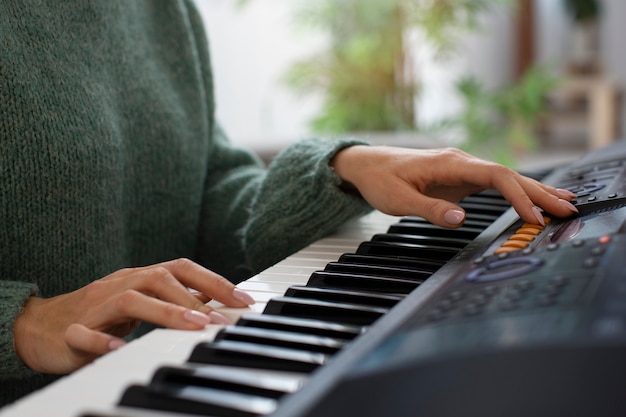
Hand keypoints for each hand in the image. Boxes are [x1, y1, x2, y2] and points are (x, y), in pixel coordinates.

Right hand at [13, 258, 254, 373]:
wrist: (41, 326)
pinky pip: (82, 333)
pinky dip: (101, 340)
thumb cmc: (101, 315)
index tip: (243, 301)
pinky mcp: (69, 332)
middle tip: (222, 320)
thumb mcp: (142, 304)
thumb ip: (175, 302)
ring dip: (165, 312)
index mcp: (139, 277)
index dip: (214, 281)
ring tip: (194, 327)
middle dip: (196, 297)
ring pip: (128, 300)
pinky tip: (120, 349)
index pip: (181, 268)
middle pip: (159, 278)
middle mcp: (120, 285)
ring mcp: (94, 307)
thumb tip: (218, 306)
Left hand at [331, 146, 578, 227]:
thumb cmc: (380, 180)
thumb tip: (460, 219)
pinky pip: (494, 183)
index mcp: (449, 162)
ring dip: (533, 190)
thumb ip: (430, 209)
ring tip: (564, 202)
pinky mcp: (460, 177)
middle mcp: (461, 161)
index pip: (495, 175)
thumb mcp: (398, 200)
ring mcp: (463, 168)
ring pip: (506, 177)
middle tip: (568, 208)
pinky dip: (516, 191)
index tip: (533, 215)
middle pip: (508, 174)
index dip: (518, 195)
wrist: (368, 165)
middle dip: (539, 191)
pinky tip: (532, 199)